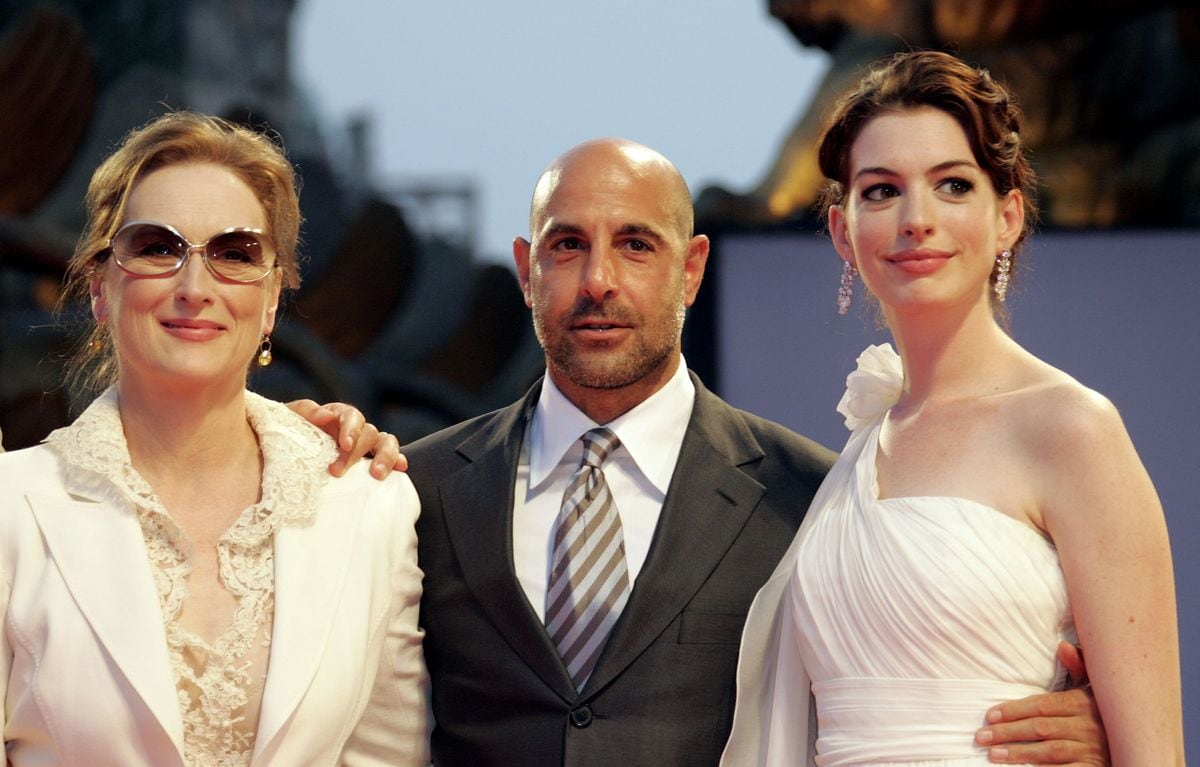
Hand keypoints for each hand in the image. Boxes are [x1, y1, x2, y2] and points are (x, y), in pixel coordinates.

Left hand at [287, 399, 407, 478]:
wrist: (278, 465)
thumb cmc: (286, 440)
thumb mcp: (287, 422)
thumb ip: (304, 412)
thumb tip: (326, 415)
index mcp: (337, 416)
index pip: (352, 416)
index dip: (351, 428)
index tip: (344, 445)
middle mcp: (356, 430)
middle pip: (369, 432)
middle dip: (357, 452)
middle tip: (337, 471)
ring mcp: (367, 447)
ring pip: (387, 442)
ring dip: (385, 456)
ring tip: (376, 475)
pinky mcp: (371, 464)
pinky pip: (393, 458)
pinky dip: (398, 461)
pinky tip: (400, 470)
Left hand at [976, 644, 1107, 765]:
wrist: (1135, 747)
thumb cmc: (1104, 716)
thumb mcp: (1095, 691)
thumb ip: (1078, 669)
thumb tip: (1062, 646)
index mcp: (1084, 703)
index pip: (1042, 706)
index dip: (1014, 710)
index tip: (989, 716)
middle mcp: (1090, 727)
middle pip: (1041, 728)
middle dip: (1008, 732)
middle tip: (981, 737)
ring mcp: (1093, 751)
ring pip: (1049, 751)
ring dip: (1019, 753)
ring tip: (993, 754)